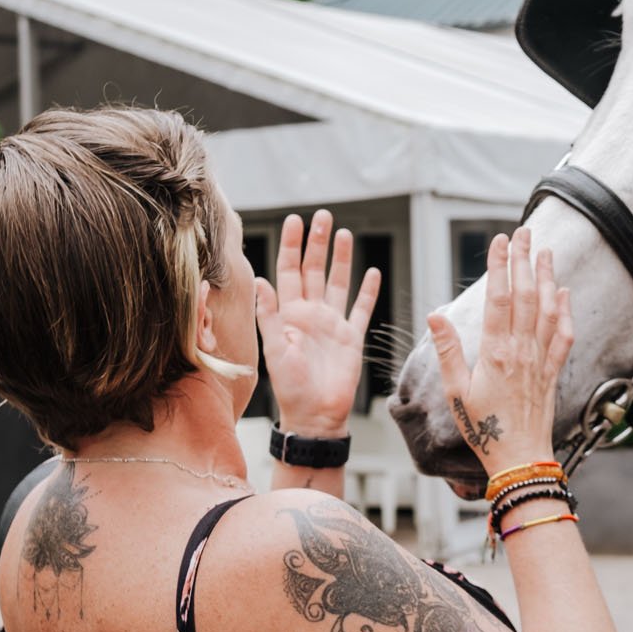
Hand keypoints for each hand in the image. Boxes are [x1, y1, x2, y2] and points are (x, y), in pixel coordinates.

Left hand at [255, 210, 380, 437]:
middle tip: (322, 216)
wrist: (316, 415)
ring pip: (337, 283)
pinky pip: (361, 309)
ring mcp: (332, 324)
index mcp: (288, 314)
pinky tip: (372, 271)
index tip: (295, 221)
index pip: (288, 271)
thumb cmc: (291, 388)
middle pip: (314, 270)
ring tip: (343, 233)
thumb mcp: (273, 350)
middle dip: (317, 243)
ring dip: (340, 259)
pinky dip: (368, 291)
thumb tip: (260, 280)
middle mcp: (310, 314)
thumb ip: (269, 315)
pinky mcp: (351, 338)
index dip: (291, 245)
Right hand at [427, 228, 572, 465]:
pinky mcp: (552, 371)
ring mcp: (540, 359)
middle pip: (525, 294)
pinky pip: (563, 335)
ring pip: (547, 308)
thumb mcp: (455, 393)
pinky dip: (566, 311)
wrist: (519, 457)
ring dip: (547, 276)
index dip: (499, 265)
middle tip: (524, 231)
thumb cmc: (483, 429)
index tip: (498, 240)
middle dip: (524, 259)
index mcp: (495, 352)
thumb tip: (436, 315)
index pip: (498, 297)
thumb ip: (449, 351)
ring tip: (546, 250)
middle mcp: (522, 350)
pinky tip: (565, 293)